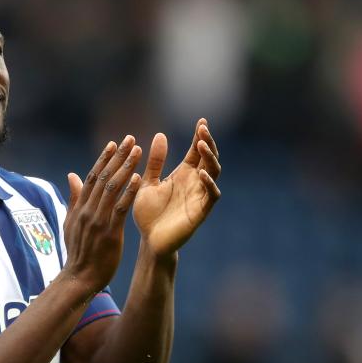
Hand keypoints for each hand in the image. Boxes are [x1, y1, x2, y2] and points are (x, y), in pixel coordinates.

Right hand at [63, 135, 143, 292]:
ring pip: (112, 188)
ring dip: (126, 168)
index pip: (91, 177)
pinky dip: (128, 193)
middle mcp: (88, 210)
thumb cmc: (78, 252)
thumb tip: (72, 175)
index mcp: (80, 207)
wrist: (79, 277)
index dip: (102, 159)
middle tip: (130, 139)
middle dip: (117, 157)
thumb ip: (74, 199)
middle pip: (103, 177)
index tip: (113, 143)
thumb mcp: (71, 223)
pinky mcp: (110, 232)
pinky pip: (120, 209)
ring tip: (137, 151)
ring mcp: (98, 221)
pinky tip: (138, 179)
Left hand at [133, 119, 220, 257]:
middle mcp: (194, 183)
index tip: (201, 121)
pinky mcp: (201, 211)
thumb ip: (155, 162)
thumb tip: (161, 134)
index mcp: (182, 174)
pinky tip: (201, 173)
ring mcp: (199, 196)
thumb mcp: (148, 182)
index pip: (195, 151)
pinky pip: (211, 195)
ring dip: (209, 158)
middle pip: (207, 158)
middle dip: (207, 142)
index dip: (200, 136)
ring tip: (202, 144)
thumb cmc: (148, 214)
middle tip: (202, 128)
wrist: (149, 241)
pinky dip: (209, 183)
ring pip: (213, 172)